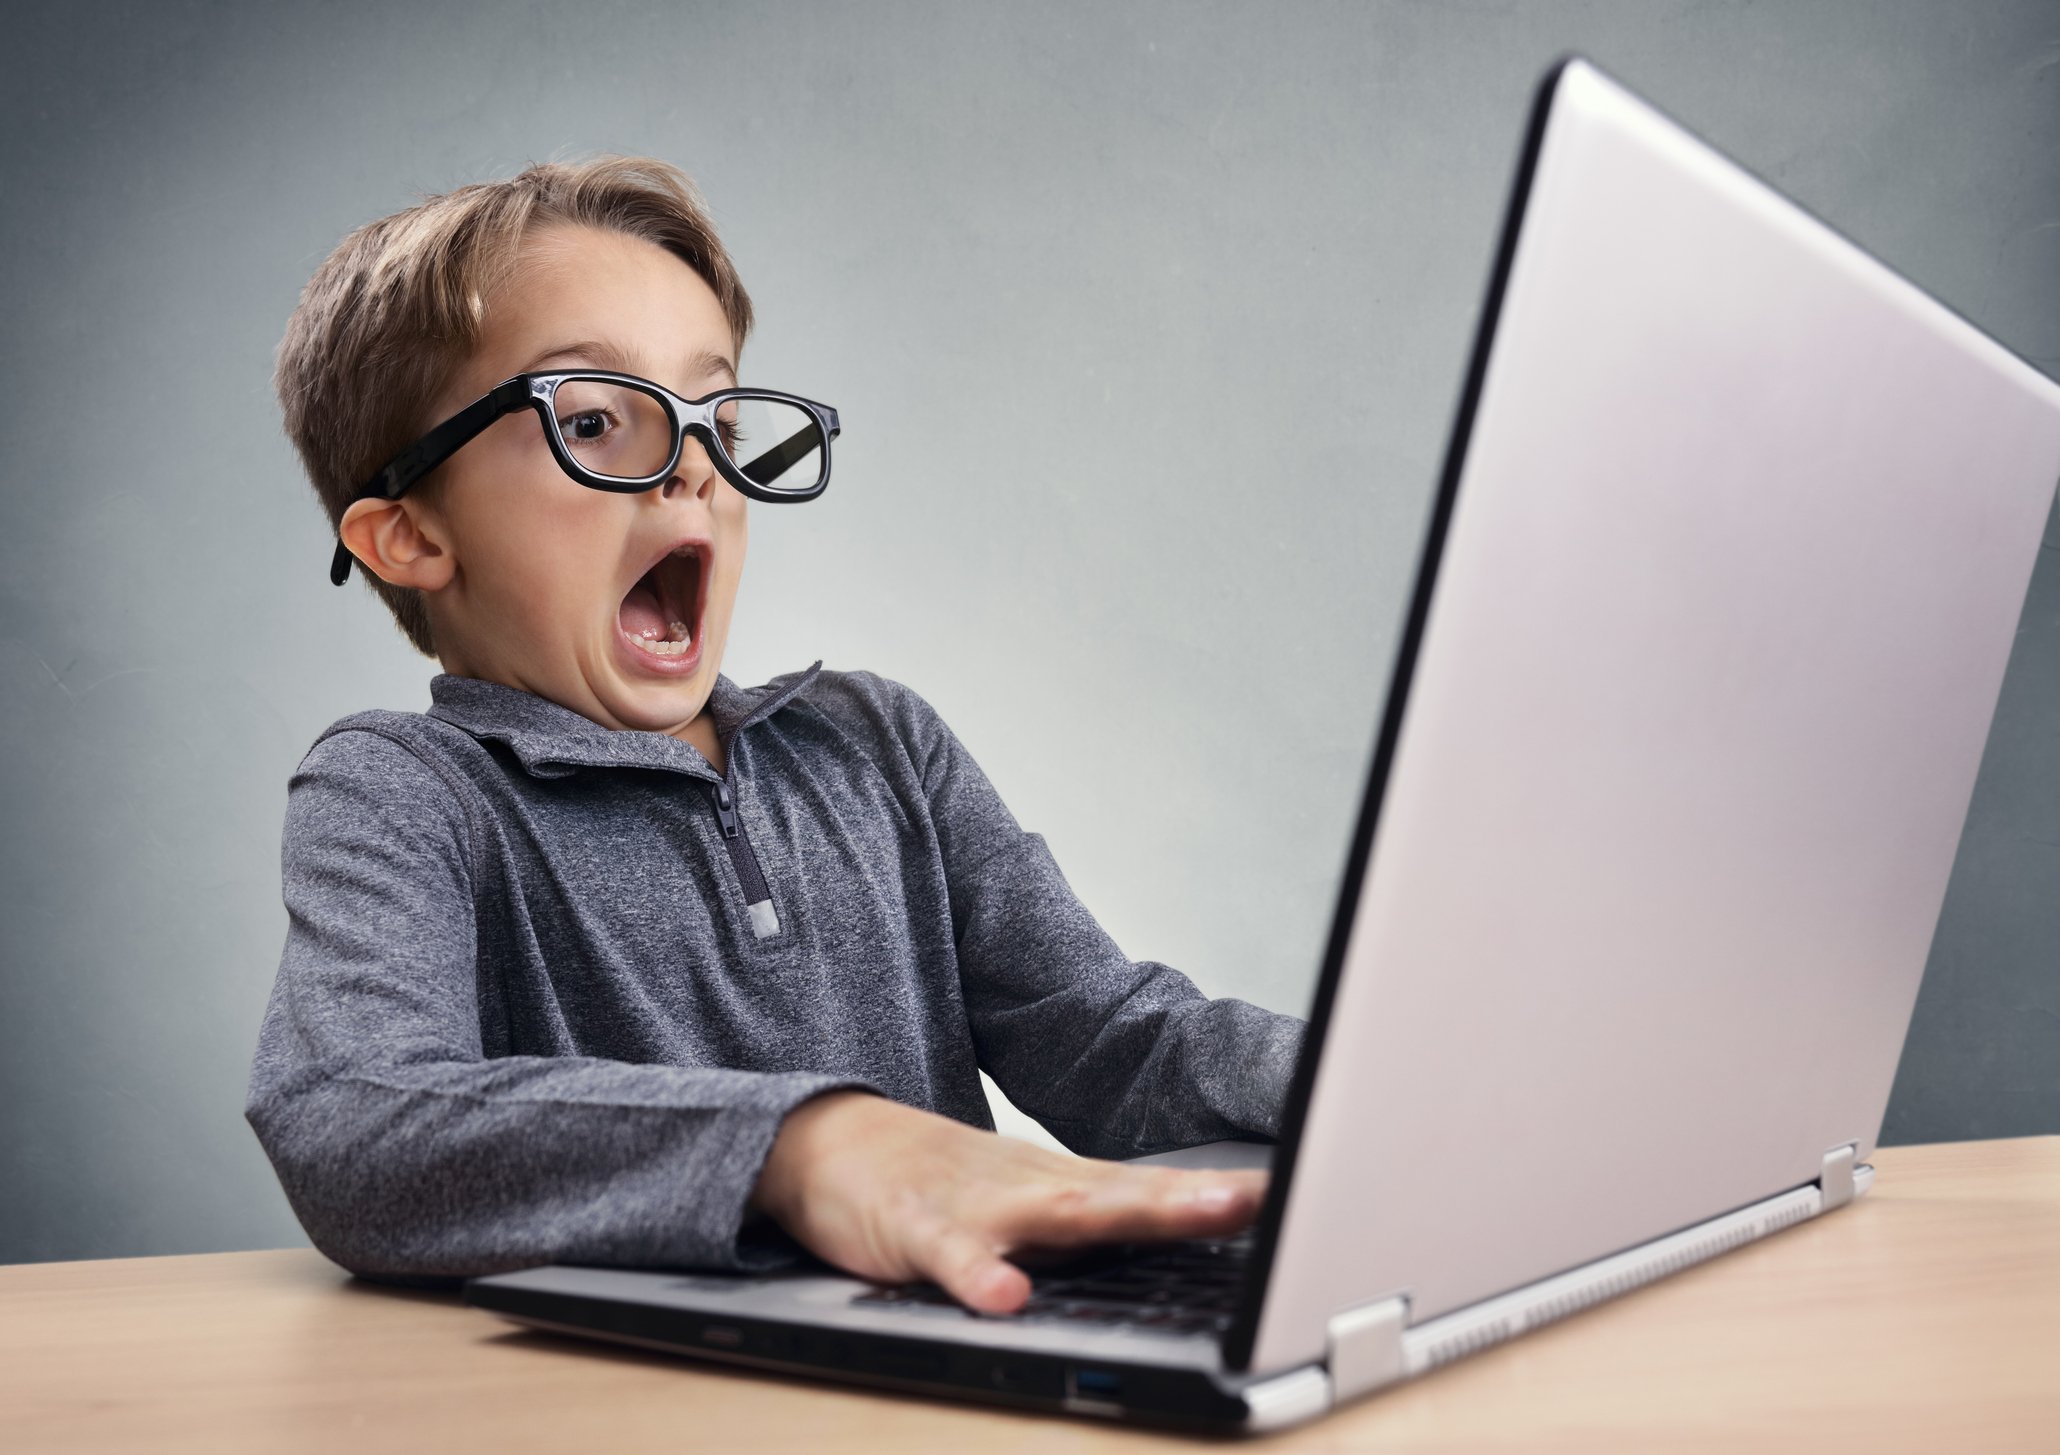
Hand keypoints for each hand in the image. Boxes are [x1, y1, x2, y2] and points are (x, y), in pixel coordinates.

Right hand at [749, 1090, 1266, 1314]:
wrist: (828, 1139)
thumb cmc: (940, 1181)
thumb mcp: (1028, 1200)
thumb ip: (1098, 1222)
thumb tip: (1189, 1237)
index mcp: (1065, 1185)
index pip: (1159, 1189)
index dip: (1228, 1197)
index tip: (1308, 1197)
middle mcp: (1034, 1186)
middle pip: (1126, 1194)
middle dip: (1198, 1200)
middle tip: (1268, 1199)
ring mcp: (978, 1205)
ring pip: (1057, 1213)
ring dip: (1124, 1216)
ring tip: (1190, 1216)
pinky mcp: (916, 1230)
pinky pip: (953, 1257)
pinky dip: (980, 1277)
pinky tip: (1008, 1299)